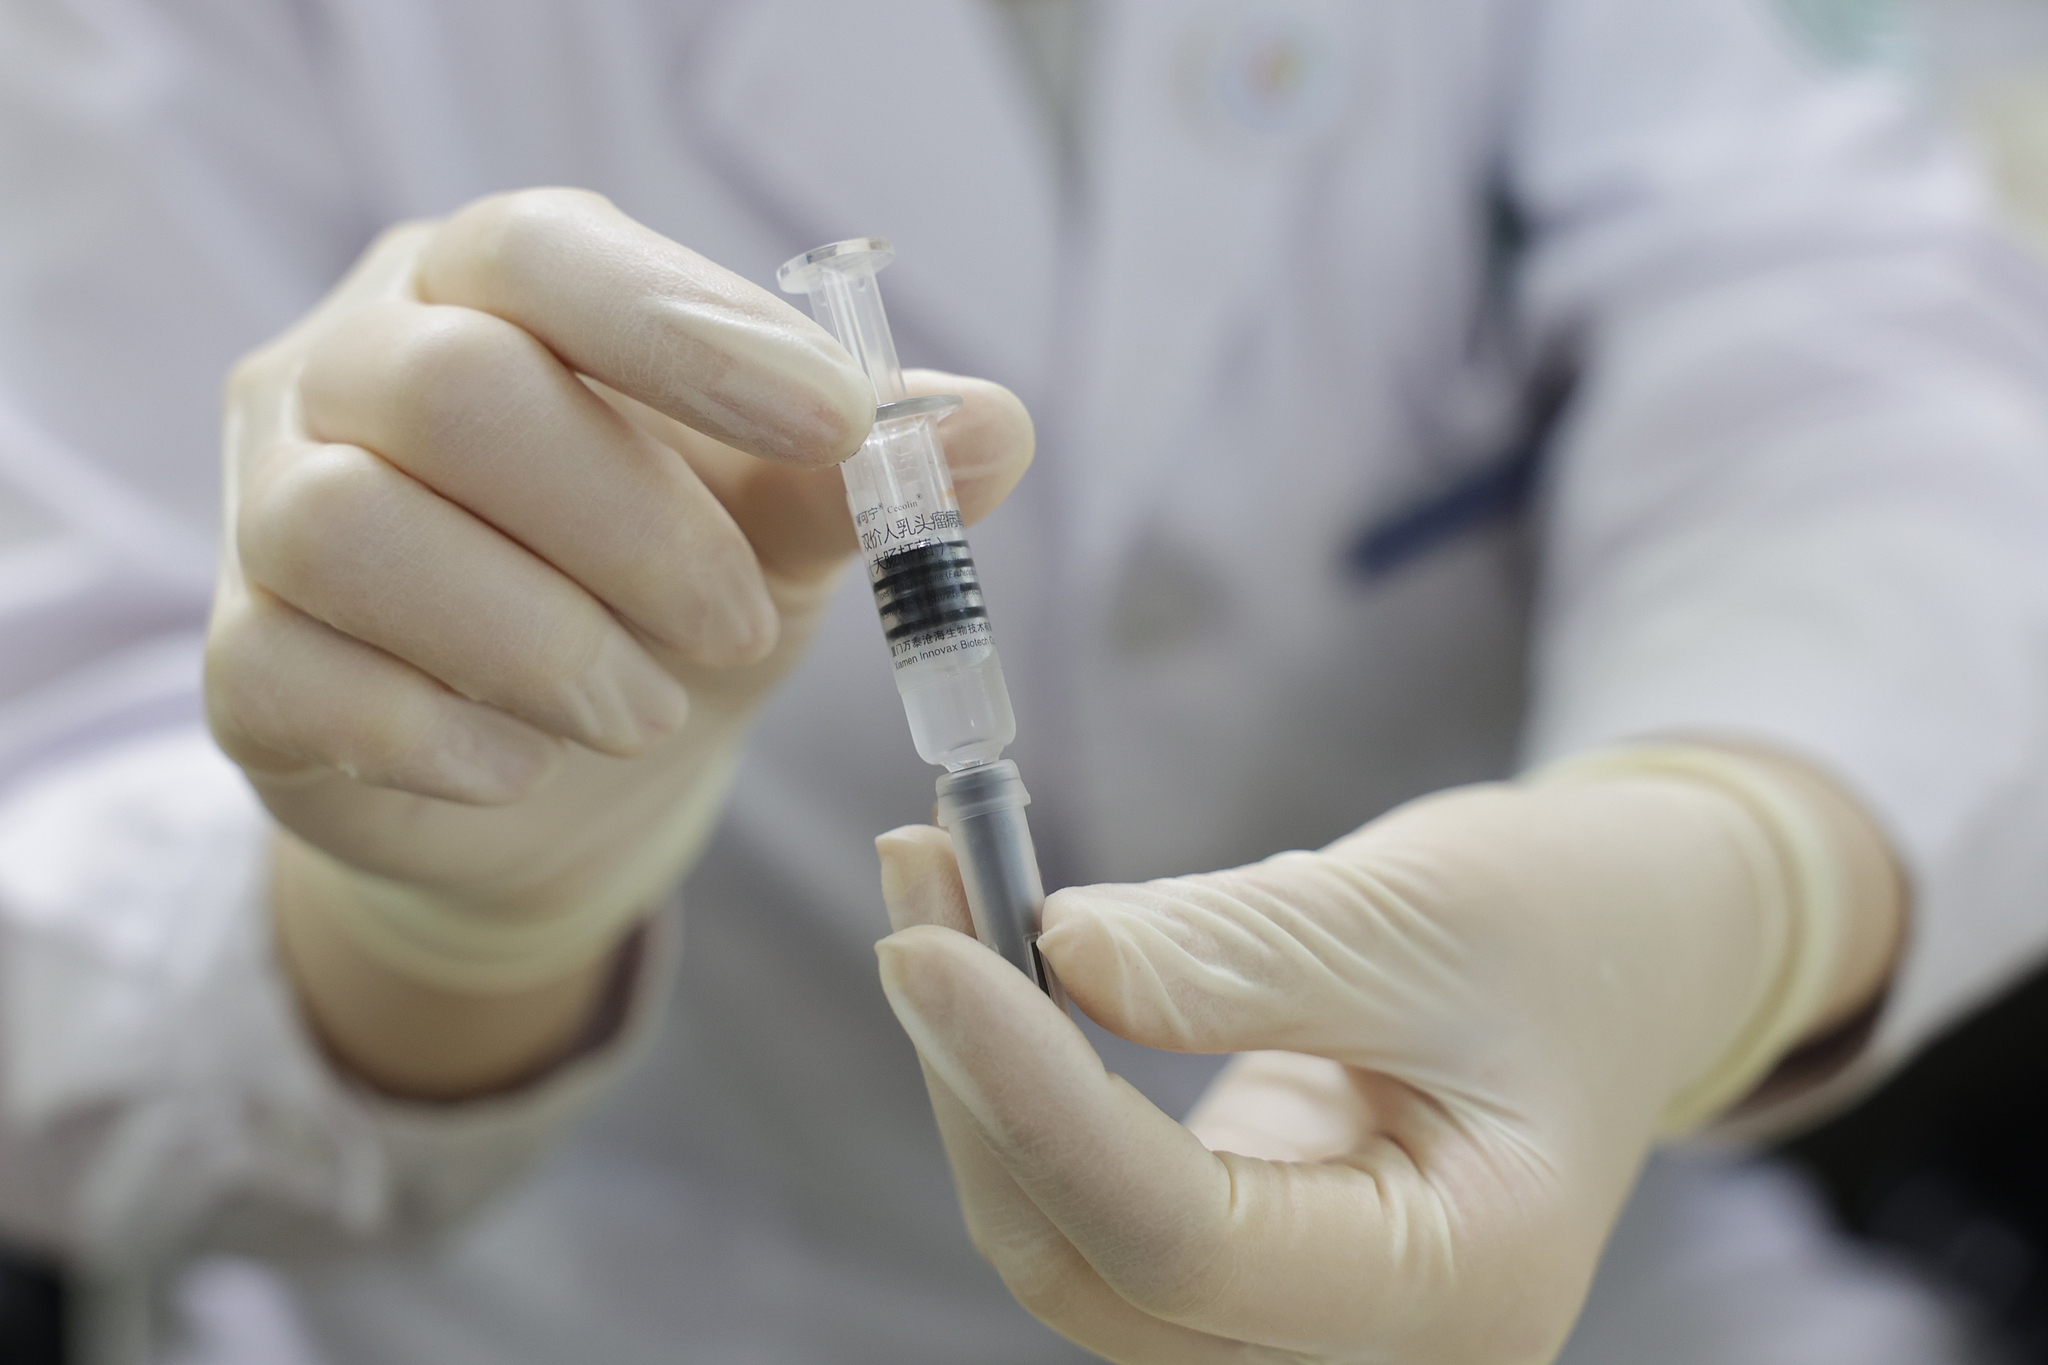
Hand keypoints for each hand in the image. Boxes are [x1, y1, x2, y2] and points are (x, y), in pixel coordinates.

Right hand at [205, 190, 1031, 1083]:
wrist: (558, 781)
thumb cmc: (667, 603)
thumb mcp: (776, 533)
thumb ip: (862, 480)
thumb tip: (1001, 425)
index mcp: (489, 289)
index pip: (547, 253)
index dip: (691, 332)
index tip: (839, 426)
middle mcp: (350, 366)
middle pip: (451, 388)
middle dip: (629, 523)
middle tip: (734, 625)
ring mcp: (270, 508)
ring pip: (350, 527)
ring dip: (536, 637)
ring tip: (647, 713)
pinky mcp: (239, 661)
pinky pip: (287, 670)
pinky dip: (436, 731)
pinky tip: (523, 764)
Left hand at [874, 749, 1900, 1363]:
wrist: (1627, 947)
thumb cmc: (1569, 925)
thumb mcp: (1426, 915)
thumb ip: (1238, 956)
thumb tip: (1050, 953)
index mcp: (1460, 1282)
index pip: (1184, 1242)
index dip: (1033, 1096)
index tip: (924, 946)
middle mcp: (1369, 1339)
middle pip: (1093, 1262)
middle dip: (981, 1077)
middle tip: (918, 887)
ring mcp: (1297, 1306)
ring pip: (1069, 1235)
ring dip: (979, 1066)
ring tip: (935, 884)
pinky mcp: (1241, 1244)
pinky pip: (1092, 1186)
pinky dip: (1024, 1068)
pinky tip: (988, 950)